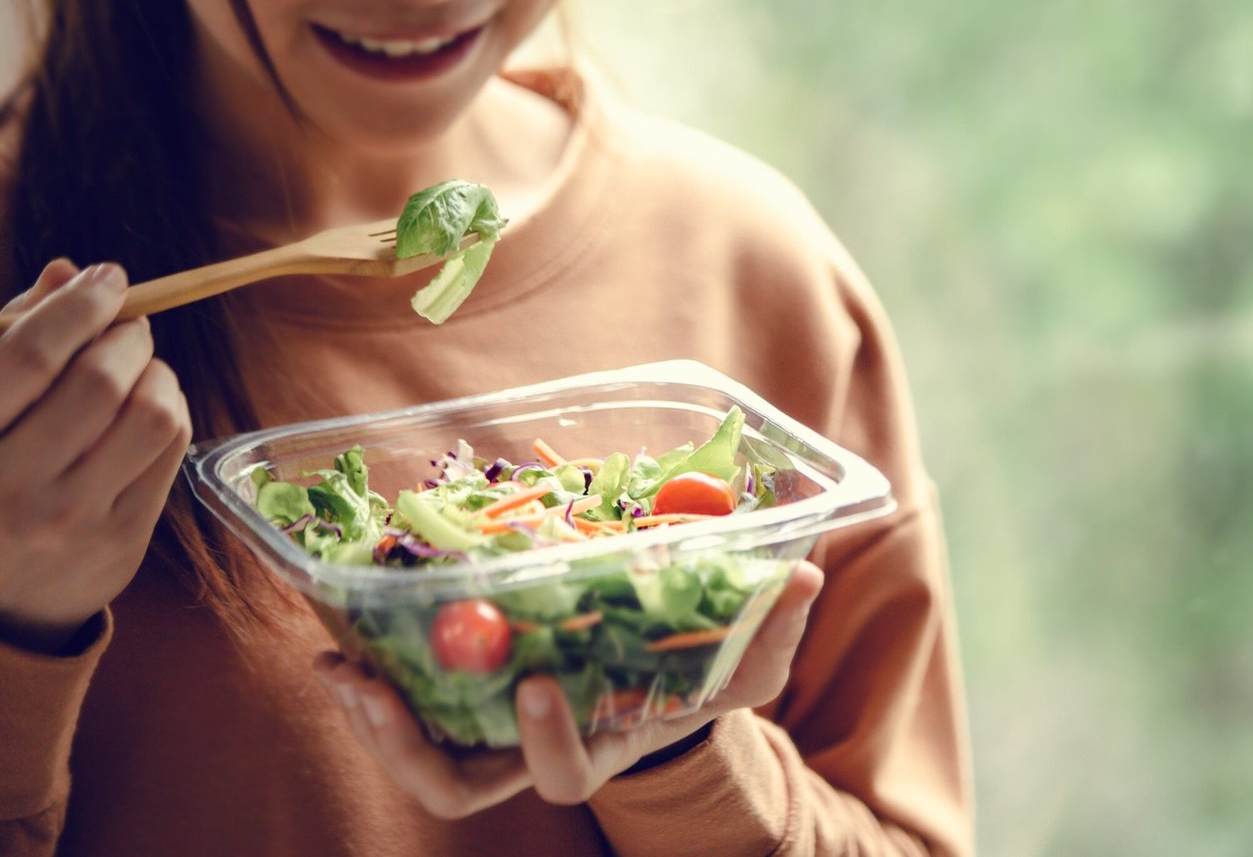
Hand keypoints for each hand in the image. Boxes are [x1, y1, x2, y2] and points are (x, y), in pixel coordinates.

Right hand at [0, 259, 192, 652]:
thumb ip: (13, 338)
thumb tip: (68, 273)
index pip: (29, 355)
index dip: (78, 305)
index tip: (107, 278)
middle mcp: (12, 486)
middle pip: (99, 382)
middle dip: (126, 336)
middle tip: (127, 325)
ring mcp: (71, 520)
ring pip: (152, 416)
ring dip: (158, 374)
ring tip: (139, 368)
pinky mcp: (121, 541)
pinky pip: (171, 452)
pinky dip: (173, 410)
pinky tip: (150, 407)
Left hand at [314, 560, 824, 816]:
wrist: (662, 673)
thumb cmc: (705, 673)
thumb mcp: (748, 657)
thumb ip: (774, 626)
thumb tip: (804, 575)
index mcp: (603, 746)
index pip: (565, 775)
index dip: (545, 740)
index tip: (536, 681)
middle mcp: (538, 750)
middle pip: (461, 787)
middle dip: (408, 748)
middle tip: (371, 687)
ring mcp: (496, 729)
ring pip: (421, 757)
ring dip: (372, 719)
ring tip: (338, 667)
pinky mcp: (469, 694)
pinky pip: (412, 700)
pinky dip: (373, 673)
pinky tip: (345, 633)